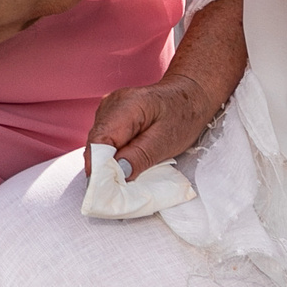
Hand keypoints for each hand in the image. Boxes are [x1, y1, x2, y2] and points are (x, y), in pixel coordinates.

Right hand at [89, 71, 222, 177]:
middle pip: (96, 142)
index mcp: (126, 107)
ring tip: (124, 176)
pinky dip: (112, 153)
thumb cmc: (183, 116)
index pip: (99, 140)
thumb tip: (118, 174)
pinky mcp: (111, 115)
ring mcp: (108, 108)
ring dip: (108, 161)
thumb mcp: (167, 141)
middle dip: (103, 167)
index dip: (98, 166)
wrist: (190, 95)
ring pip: (98, 142)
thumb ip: (140, 157)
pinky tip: (126, 161)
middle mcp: (111, 105)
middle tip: (116, 190)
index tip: (105, 190)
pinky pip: (105, 139)